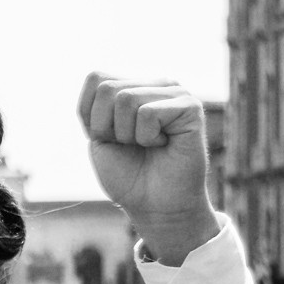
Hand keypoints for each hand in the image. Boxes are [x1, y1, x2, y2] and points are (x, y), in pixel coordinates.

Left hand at [76, 73, 218, 264]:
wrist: (155, 206)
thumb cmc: (128, 174)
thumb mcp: (100, 136)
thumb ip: (97, 103)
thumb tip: (98, 77)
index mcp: (135, 86)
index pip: (96, 78)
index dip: (93, 116)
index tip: (110, 138)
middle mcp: (157, 84)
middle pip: (108, 88)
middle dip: (108, 127)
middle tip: (131, 145)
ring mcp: (176, 92)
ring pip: (126, 99)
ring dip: (128, 134)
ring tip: (148, 145)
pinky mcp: (190, 106)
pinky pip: (148, 113)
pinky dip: (147, 137)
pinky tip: (163, 145)